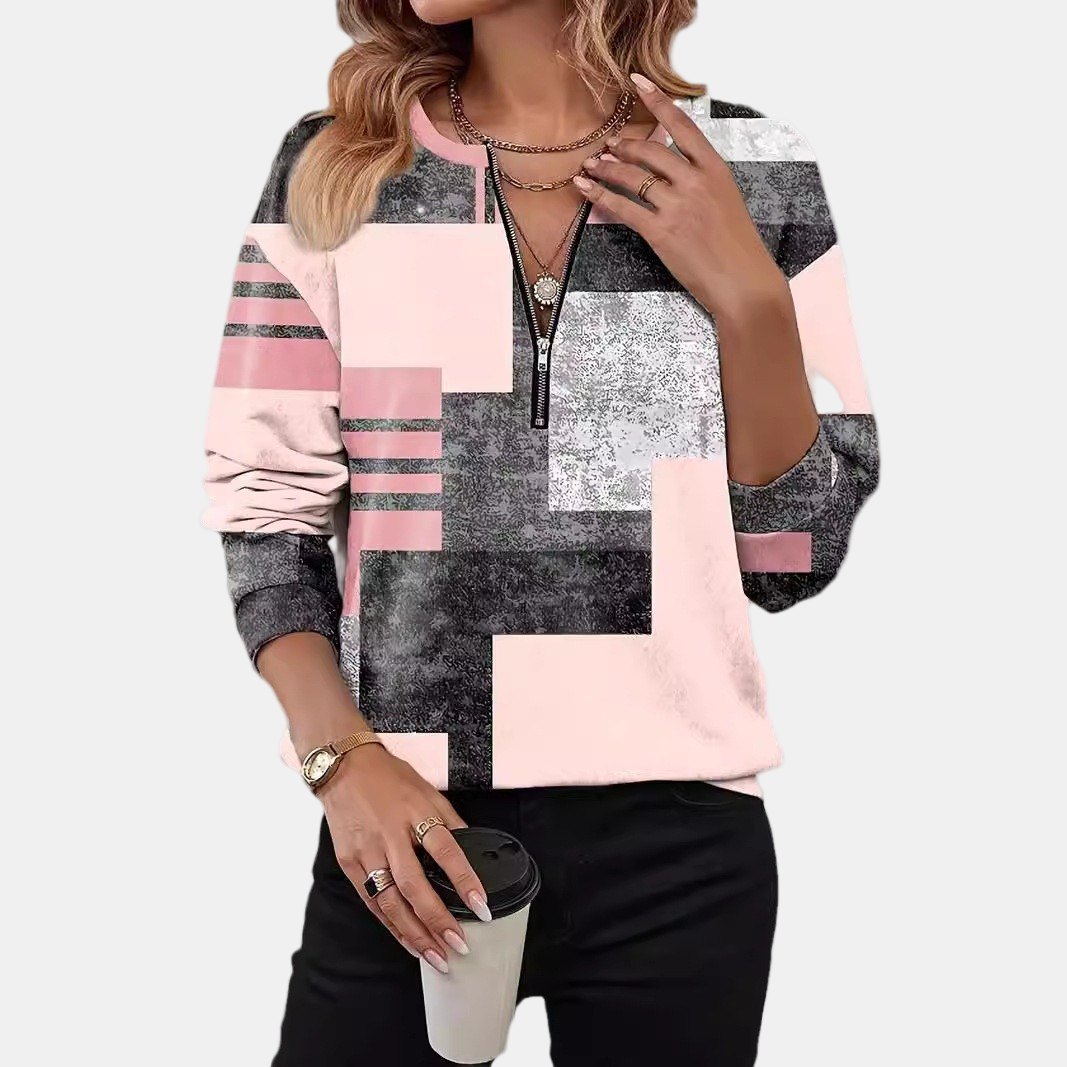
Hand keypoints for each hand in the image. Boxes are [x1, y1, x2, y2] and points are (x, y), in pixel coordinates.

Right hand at [318, 743, 490, 972]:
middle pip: (414, 884)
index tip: (481, 905)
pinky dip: (391, 925)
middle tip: (458, 945)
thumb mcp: (428, 790)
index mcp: (415, 811)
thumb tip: (472, 851)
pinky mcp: (349, 863)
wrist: (343, 768)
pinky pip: (372, 902)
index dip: (464, 879)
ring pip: (390, 901)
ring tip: (436, 956)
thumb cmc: (389, 778)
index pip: (445, 849)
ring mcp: (366, 851)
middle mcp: (390, 834)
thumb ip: (449, 821)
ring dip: (414, 934)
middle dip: (437, 920)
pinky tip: (408, 941)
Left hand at [573, 73, 788, 319]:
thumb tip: (672, 172)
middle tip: (609, 145)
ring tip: (593, 164)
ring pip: (632, 176)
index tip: (638, 82)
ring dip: (607, 167)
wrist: (744, 282)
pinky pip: (623, 207)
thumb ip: (701, 182)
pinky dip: (599, 195)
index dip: (658, 101)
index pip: (683, 126)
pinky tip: (585, 187)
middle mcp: (695, 182)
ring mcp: (677, 206)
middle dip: (625, 145)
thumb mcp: (726, 202)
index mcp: (715, 170)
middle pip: (651, 151)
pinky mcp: (661, 232)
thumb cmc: (737, 247)